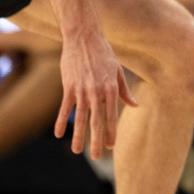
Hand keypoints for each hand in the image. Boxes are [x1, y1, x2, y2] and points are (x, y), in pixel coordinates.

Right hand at [55, 23, 136, 158]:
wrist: (84, 37)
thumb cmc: (103, 53)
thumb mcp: (117, 70)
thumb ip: (124, 90)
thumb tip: (135, 105)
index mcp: (111, 88)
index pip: (111, 115)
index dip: (111, 131)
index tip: (111, 146)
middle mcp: (97, 91)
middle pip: (97, 120)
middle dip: (97, 140)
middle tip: (98, 156)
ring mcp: (82, 90)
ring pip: (80, 117)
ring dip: (79, 135)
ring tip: (77, 151)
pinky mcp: (68, 86)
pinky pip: (65, 108)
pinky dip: (61, 121)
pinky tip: (58, 134)